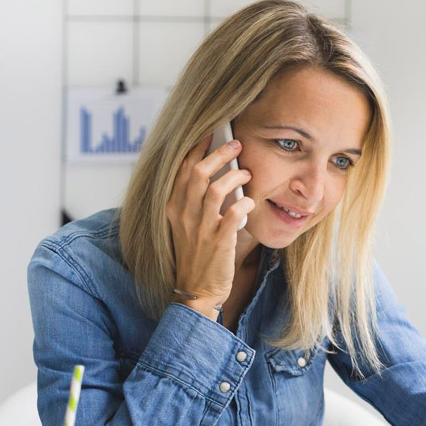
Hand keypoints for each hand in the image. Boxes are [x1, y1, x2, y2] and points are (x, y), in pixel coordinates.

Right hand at [165, 133, 254, 319]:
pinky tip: (251, 203)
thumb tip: (220, 176)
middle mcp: (184, 215)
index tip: (209, 133)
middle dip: (219, 153)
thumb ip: (198, 203)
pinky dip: (245, 204)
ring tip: (247, 173)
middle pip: (198, 173)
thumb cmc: (198, 257)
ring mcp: (200, 228)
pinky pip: (233, 214)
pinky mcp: (219, 242)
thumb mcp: (189, 226)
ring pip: (215, 189)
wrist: (197, 292)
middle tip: (236, 144)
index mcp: (174, 208)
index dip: (196, 149)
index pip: (181, 170)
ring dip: (235, 176)